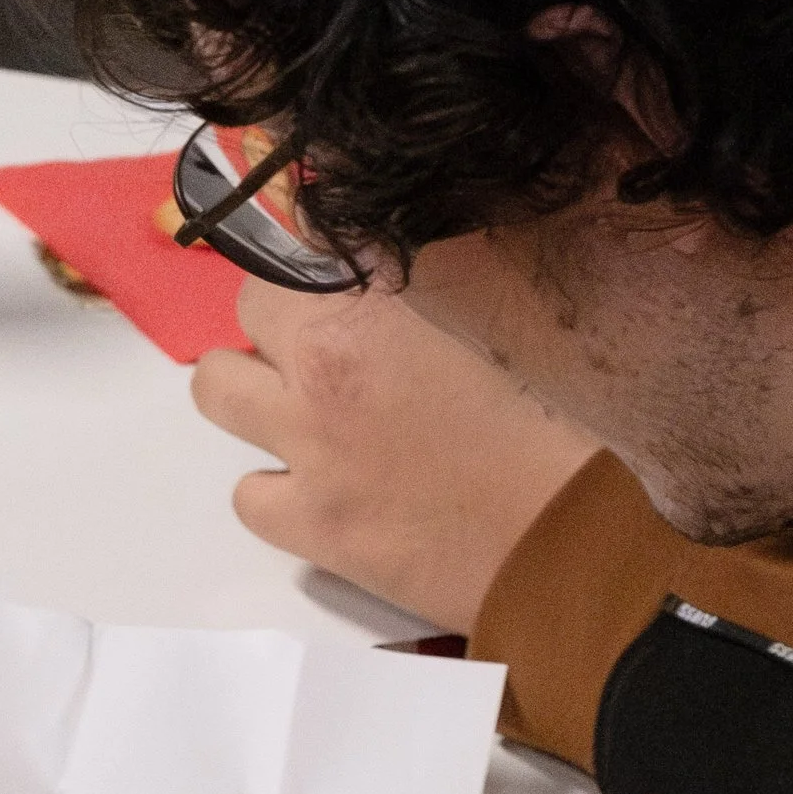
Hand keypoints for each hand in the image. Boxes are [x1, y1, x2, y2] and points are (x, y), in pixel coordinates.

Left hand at [191, 276, 596, 630]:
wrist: (576, 549)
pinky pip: (248, 493)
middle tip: (333, 345)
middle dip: (283, 319)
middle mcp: (320, 374)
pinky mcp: (310, 528)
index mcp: (375, 313)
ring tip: (310, 411)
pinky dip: (276, 488)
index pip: (299, 244)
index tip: (345, 274)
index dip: (322, 256)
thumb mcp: (499, 327)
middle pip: (249, 310)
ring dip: (256, 392)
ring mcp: (306, 455)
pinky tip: (324, 489)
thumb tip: (381, 257)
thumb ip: (429, 287)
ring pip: (217, 392)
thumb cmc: (563, 432)